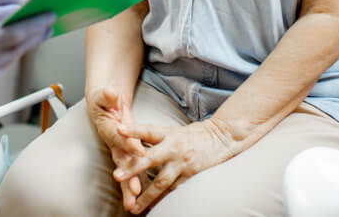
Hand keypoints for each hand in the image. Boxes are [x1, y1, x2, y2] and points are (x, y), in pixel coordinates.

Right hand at [87, 87, 146, 210]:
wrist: (103, 104)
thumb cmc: (104, 100)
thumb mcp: (104, 94)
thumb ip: (107, 95)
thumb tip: (111, 92)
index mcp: (108, 127)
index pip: (119, 137)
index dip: (128, 144)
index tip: (140, 150)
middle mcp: (114, 141)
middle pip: (121, 161)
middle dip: (128, 176)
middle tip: (135, 190)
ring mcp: (120, 149)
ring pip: (126, 170)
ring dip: (129, 187)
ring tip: (133, 204)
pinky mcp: (127, 153)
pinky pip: (132, 169)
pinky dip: (137, 183)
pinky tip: (140, 199)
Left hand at [113, 119, 236, 213]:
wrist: (222, 137)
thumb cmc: (194, 133)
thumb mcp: (175, 129)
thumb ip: (155, 137)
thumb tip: (132, 141)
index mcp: (168, 133)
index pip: (148, 130)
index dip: (134, 130)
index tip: (118, 129)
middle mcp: (174, 147)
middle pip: (150, 158)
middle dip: (133, 168)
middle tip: (116, 175)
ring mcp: (182, 163)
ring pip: (161, 181)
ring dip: (146, 195)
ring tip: (133, 207)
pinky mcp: (190, 175)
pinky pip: (173, 190)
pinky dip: (161, 199)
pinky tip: (151, 208)